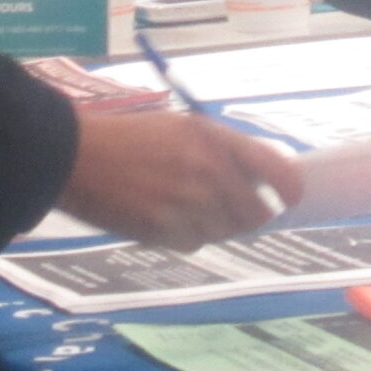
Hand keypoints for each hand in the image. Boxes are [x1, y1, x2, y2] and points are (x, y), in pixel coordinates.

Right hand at [56, 112, 304, 252]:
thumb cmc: (130, 136)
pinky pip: (197, 242)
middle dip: (252, 212)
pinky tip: (168, 216)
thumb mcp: (182, 128)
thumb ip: (224, 150)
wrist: (76, 157)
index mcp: (213, 139)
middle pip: (256, 212)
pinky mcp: (165, 232)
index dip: (290, 188)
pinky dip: (190, 235)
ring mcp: (187, 205)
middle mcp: (207, 172)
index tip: (293, 197)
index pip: (274, 170)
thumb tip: (262, 177)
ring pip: (227, 230)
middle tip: (235, 205)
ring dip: (218, 223)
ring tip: (189, 205)